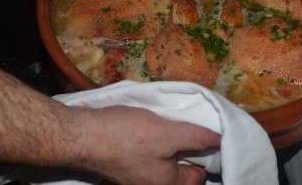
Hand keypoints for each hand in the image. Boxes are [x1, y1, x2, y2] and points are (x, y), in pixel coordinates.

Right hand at [70, 106, 220, 184]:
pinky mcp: (123, 166)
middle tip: (184, 124)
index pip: (198, 175)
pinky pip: (146, 157)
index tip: (202, 131)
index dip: (204, 152)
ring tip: (167, 123)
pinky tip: (146, 127)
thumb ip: (196, 137)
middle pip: (180, 169)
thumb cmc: (126, 136)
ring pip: (163, 161)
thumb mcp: (167, 133)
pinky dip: (151, 144)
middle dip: (185, 147)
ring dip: (167, 143)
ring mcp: (135, 178)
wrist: (81, 134)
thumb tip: (219, 138)